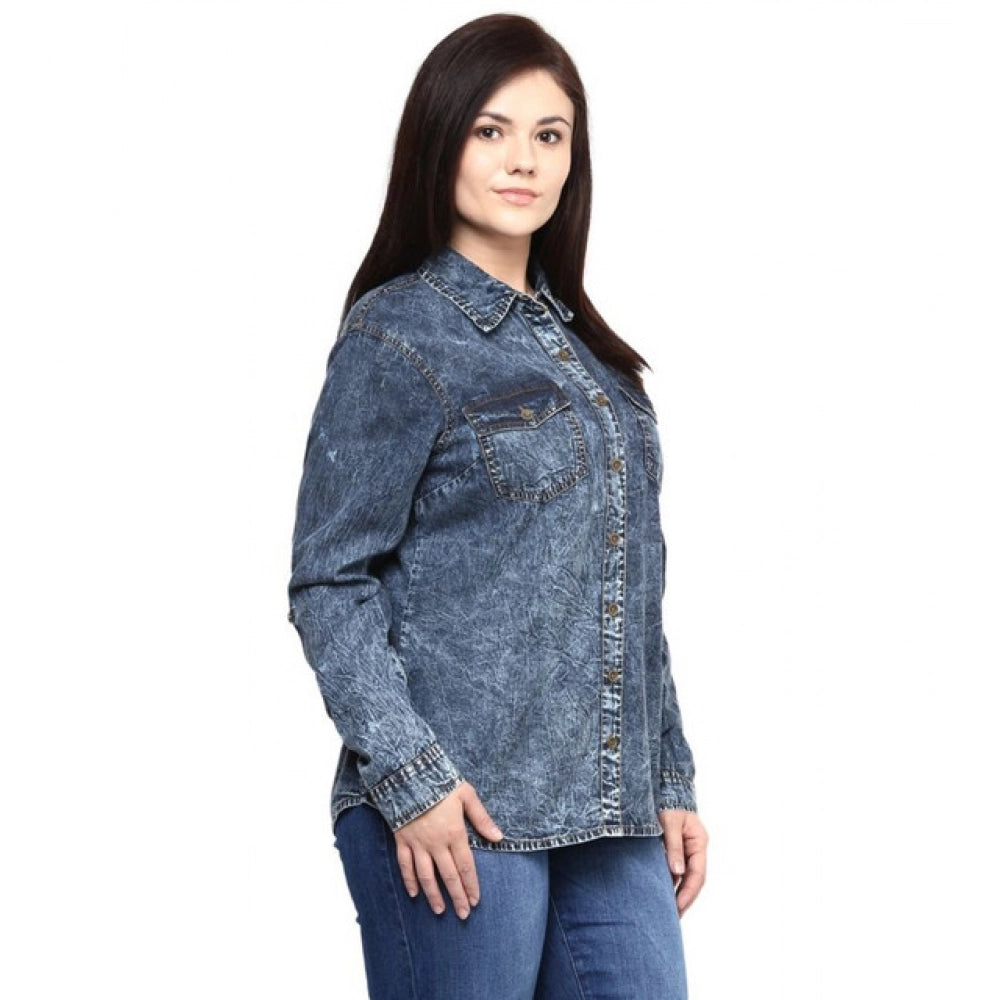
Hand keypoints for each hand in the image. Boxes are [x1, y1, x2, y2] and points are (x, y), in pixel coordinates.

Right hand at [393, 780, 503, 919]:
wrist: (410, 774)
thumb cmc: (441, 782)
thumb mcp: (467, 795)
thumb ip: (482, 818)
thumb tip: (499, 837)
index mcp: (455, 833)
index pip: (466, 866)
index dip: (471, 886)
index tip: (475, 901)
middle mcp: (436, 843)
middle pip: (448, 875)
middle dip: (457, 896)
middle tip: (463, 914)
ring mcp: (418, 843)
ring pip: (426, 875)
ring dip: (434, 895)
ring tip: (440, 910)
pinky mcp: (402, 839)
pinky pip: (405, 865)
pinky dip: (409, 880)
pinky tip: (414, 893)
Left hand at [658, 809, 707, 916]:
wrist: (662, 786)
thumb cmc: (668, 802)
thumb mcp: (670, 823)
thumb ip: (673, 846)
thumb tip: (677, 873)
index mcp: (699, 842)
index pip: (697, 874)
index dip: (688, 893)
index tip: (678, 907)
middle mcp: (694, 848)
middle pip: (692, 879)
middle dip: (684, 899)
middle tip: (672, 918)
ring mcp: (684, 849)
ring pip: (682, 876)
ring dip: (675, 893)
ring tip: (666, 911)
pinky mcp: (672, 849)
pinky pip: (673, 869)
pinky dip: (668, 882)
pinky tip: (660, 893)